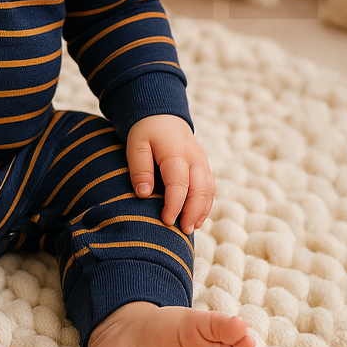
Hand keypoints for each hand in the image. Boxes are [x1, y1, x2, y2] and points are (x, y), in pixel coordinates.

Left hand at [126, 115, 213, 233]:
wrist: (162, 115)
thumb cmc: (146, 131)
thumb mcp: (136, 145)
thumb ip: (140, 168)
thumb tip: (144, 194)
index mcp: (176, 152)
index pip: (180, 183)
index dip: (175, 204)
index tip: (166, 220)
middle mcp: (194, 158)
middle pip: (200, 189)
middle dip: (193, 212)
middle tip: (183, 231)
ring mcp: (202, 162)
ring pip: (209, 190)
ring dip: (202, 210)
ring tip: (190, 228)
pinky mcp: (204, 166)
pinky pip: (210, 187)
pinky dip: (206, 204)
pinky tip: (196, 218)